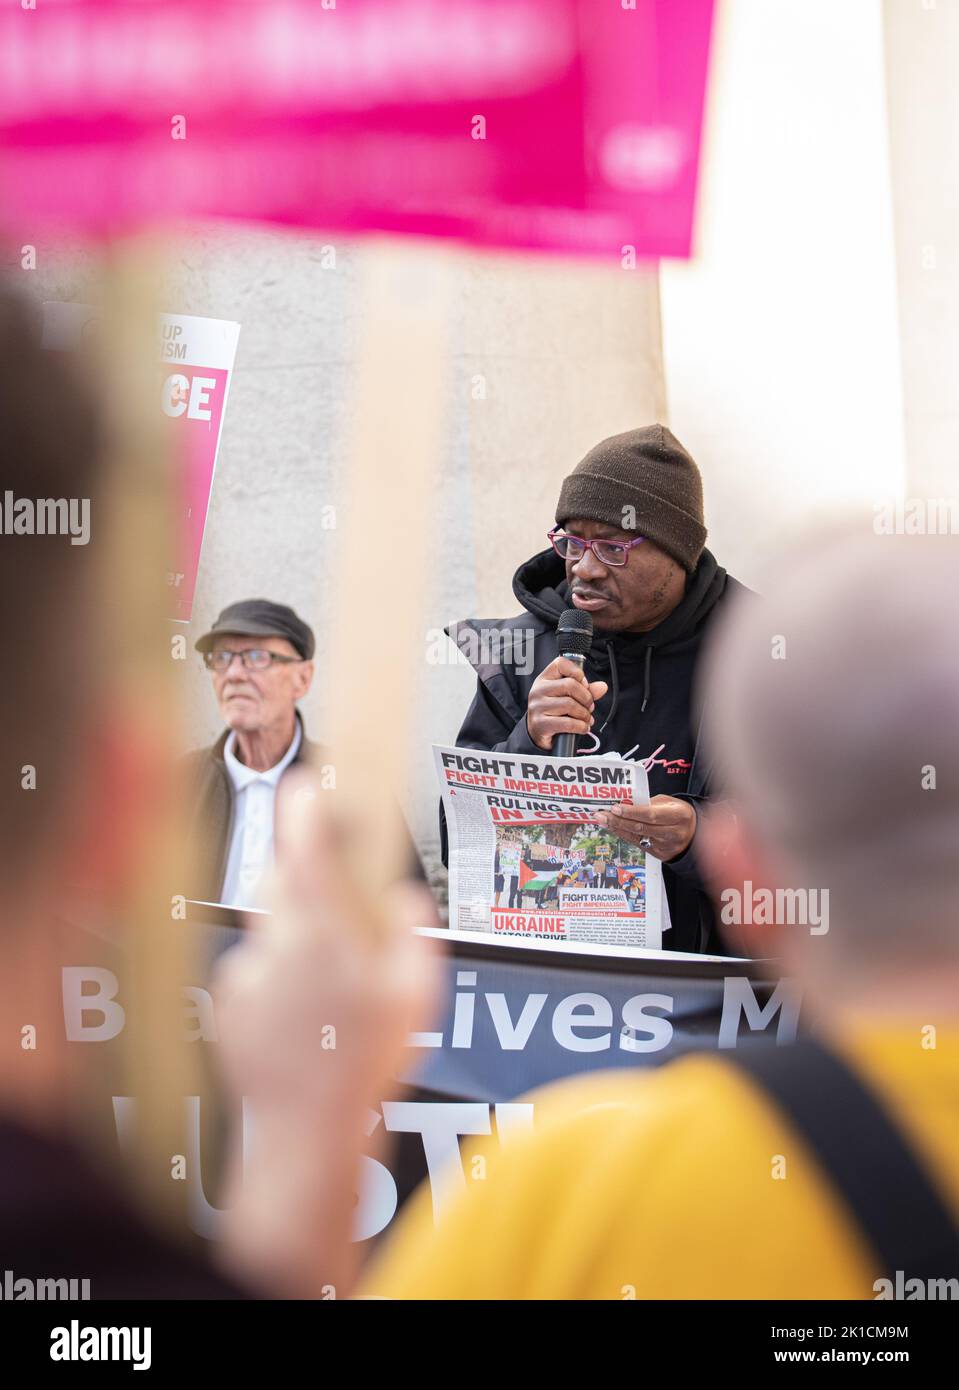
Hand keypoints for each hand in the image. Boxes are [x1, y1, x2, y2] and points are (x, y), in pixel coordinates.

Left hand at [212, 770, 439, 1295]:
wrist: (303, 1131)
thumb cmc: (364, 1064)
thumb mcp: (417, 996)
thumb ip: (414, 934)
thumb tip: (405, 898)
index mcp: (325, 932)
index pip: (305, 845)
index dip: (305, 805)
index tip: (306, 781)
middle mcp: (278, 942)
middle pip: (280, 877)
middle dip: (302, 873)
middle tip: (334, 903)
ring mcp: (247, 971)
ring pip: (267, 925)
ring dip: (292, 934)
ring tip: (324, 984)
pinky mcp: (227, 1000)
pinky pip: (252, 967)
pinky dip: (273, 975)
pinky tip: (299, 1014)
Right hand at [526, 656, 608, 751]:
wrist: (538, 732)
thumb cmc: (553, 712)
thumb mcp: (566, 697)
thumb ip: (585, 690)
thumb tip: (602, 687)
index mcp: (544, 679)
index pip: (561, 664)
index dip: (577, 673)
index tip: (584, 685)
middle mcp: (538, 690)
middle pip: (569, 685)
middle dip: (586, 697)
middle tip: (589, 706)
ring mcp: (538, 707)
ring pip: (570, 704)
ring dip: (584, 714)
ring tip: (586, 719)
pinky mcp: (541, 724)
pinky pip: (568, 723)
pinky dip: (581, 726)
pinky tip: (583, 727)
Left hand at [595, 795, 697, 861]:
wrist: (693, 835)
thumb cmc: (678, 813)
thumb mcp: (669, 803)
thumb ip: (650, 803)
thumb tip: (626, 804)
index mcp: (679, 816)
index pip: (651, 815)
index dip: (632, 812)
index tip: (614, 808)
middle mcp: (673, 833)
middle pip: (641, 828)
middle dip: (618, 821)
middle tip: (601, 815)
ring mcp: (665, 846)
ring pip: (637, 838)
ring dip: (616, 828)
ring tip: (601, 820)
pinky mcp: (658, 854)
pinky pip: (637, 843)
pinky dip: (623, 835)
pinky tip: (612, 828)